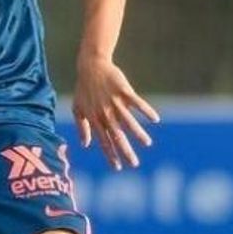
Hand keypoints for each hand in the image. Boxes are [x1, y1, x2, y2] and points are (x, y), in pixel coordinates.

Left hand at [73, 55, 159, 169]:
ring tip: (147, 143)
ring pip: (128, 121)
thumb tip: (86, 144)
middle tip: (134, 164)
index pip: (103, 141)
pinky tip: (155, 119)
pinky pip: (137, 102)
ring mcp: (115, 102)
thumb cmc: (84, 88)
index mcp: (94, 119)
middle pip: (117, 136)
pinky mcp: (124, 91)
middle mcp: (105, 113)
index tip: (118, 167)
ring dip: (138, 133)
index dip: (110, 155)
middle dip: (125, 151)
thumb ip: (82, 127)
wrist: (91, 66)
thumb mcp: (78, 108)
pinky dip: (146, 110)